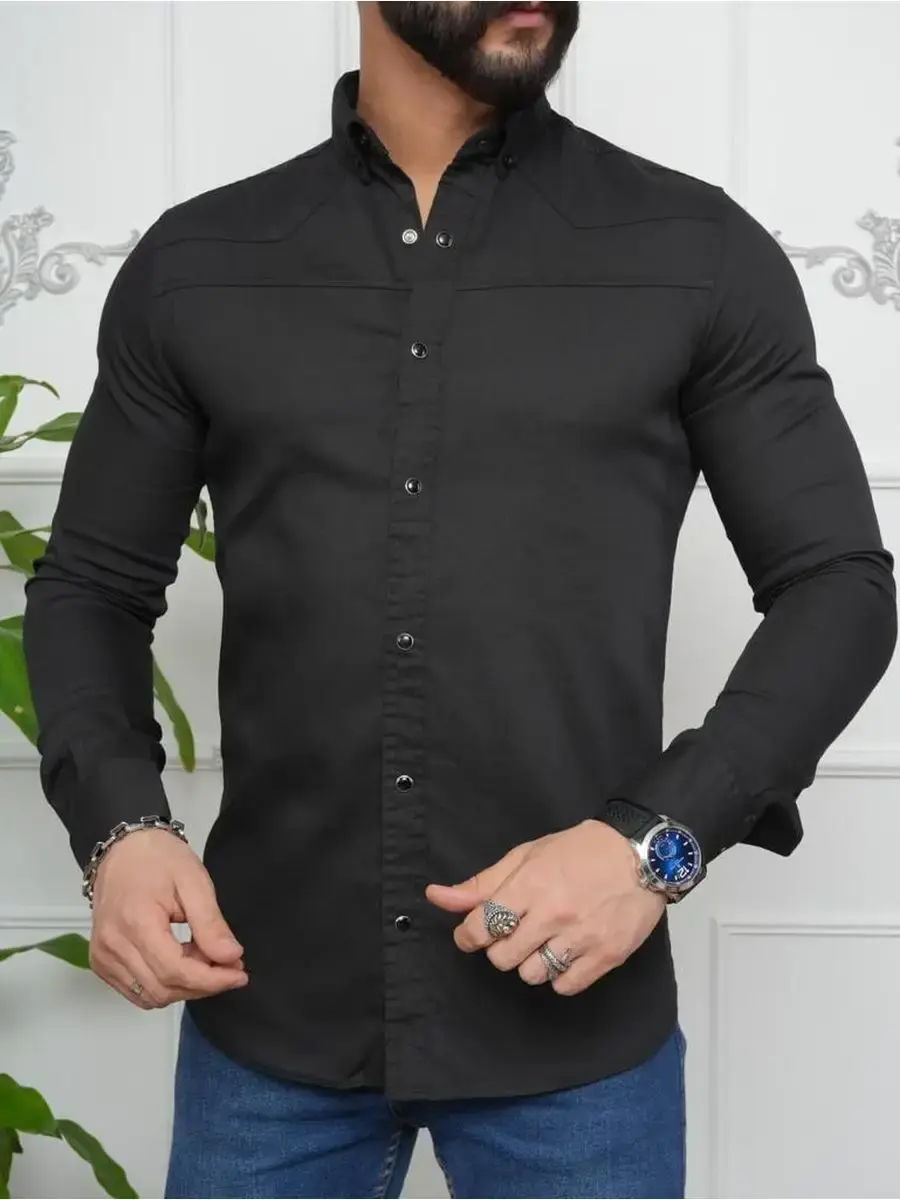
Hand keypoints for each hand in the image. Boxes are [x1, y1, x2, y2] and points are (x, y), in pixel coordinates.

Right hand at [89, 829, 248, 1008]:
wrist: (123, 849)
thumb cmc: (158, 858)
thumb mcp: (194, 881)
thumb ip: (211, 923)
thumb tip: (231, 957)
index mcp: (136, 922)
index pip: (175, 971)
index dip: (212, 980)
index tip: (239, 974)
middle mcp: (112, 945)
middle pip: (163, 989)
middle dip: (203, 984)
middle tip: (228, 963)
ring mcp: (103, 956)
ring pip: (150, 996)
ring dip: (184, 987)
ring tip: (205, 958)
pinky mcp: (101, 962)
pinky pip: (136, 991)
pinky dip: (164, 985)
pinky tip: (182, 962)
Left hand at [425, 819, 665, 995]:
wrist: (640, 854)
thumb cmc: (579, 851)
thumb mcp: (526, 855)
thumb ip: (483, 883)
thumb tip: (437, 896)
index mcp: (530, 886)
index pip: (481, 928)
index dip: (469, 935)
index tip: (473, 933)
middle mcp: (553, 915)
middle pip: (503, 958)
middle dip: (501, 948)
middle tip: (514, 932)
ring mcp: (581, 938)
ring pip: (532, 975)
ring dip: (530, 962)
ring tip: (543, 941)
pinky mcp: (606, 956)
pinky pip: (565, 986)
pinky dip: (559, 975)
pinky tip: (564, 953)